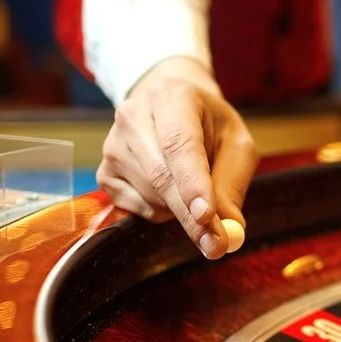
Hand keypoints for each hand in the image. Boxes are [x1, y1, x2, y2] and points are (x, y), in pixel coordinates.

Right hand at [96, 57, 257, 258]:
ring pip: (150, 196)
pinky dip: (161, 212)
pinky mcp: (104, 171)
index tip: (208, 217)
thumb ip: (232, 182)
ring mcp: (113, 144)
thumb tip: (230, 227)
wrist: (173, 107)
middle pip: (160, 175)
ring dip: (180, 210)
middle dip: (190, 215)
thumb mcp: (236, 143)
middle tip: (217, 244)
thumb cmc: (209, 124)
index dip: (193, 184)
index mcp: (173, 96)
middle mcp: (134, 116)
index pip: (180, 145)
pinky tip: (171, 190)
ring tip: (196, 189)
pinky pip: (135, 207)